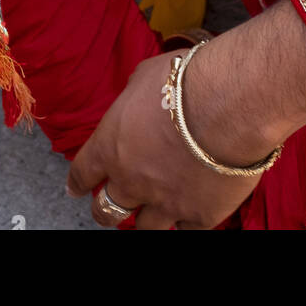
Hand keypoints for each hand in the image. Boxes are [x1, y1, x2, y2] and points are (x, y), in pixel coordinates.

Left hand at [67, 52, 267, 229]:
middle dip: (104, 210)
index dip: (78, 182)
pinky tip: (190, 212)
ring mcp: (164, 202)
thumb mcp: (147, 75)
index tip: (76, 189)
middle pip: (105, 210)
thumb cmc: (187, 82)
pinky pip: (185, 230)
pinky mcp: (199, 215)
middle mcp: (131, 180)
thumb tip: (139, 98)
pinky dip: (186, 221)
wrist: (230, 106)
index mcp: (111, 146)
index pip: (83, 172)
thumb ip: (135, 96)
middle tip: (108, 208)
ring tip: (150, 214)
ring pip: (143, 229)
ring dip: (144, 219)